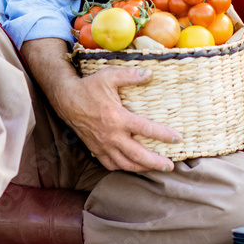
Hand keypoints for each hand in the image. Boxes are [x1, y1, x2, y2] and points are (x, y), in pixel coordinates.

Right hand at [20, 38, 181, 172]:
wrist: (66, 100)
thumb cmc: (89, 87)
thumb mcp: (110, 76)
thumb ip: (130, 76)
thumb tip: (150, 74)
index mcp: (118, 118)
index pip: (146, 129)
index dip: (163, 135)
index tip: (177, 139)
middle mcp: (111, 136)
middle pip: (137, 155)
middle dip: (155, 162)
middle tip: (170, 166)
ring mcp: (103, 145)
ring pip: (124, 164)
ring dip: (141, 168)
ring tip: (154, 169)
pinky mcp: (95, 149)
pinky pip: (110, 164)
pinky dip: (123, 167)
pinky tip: (131, 165)